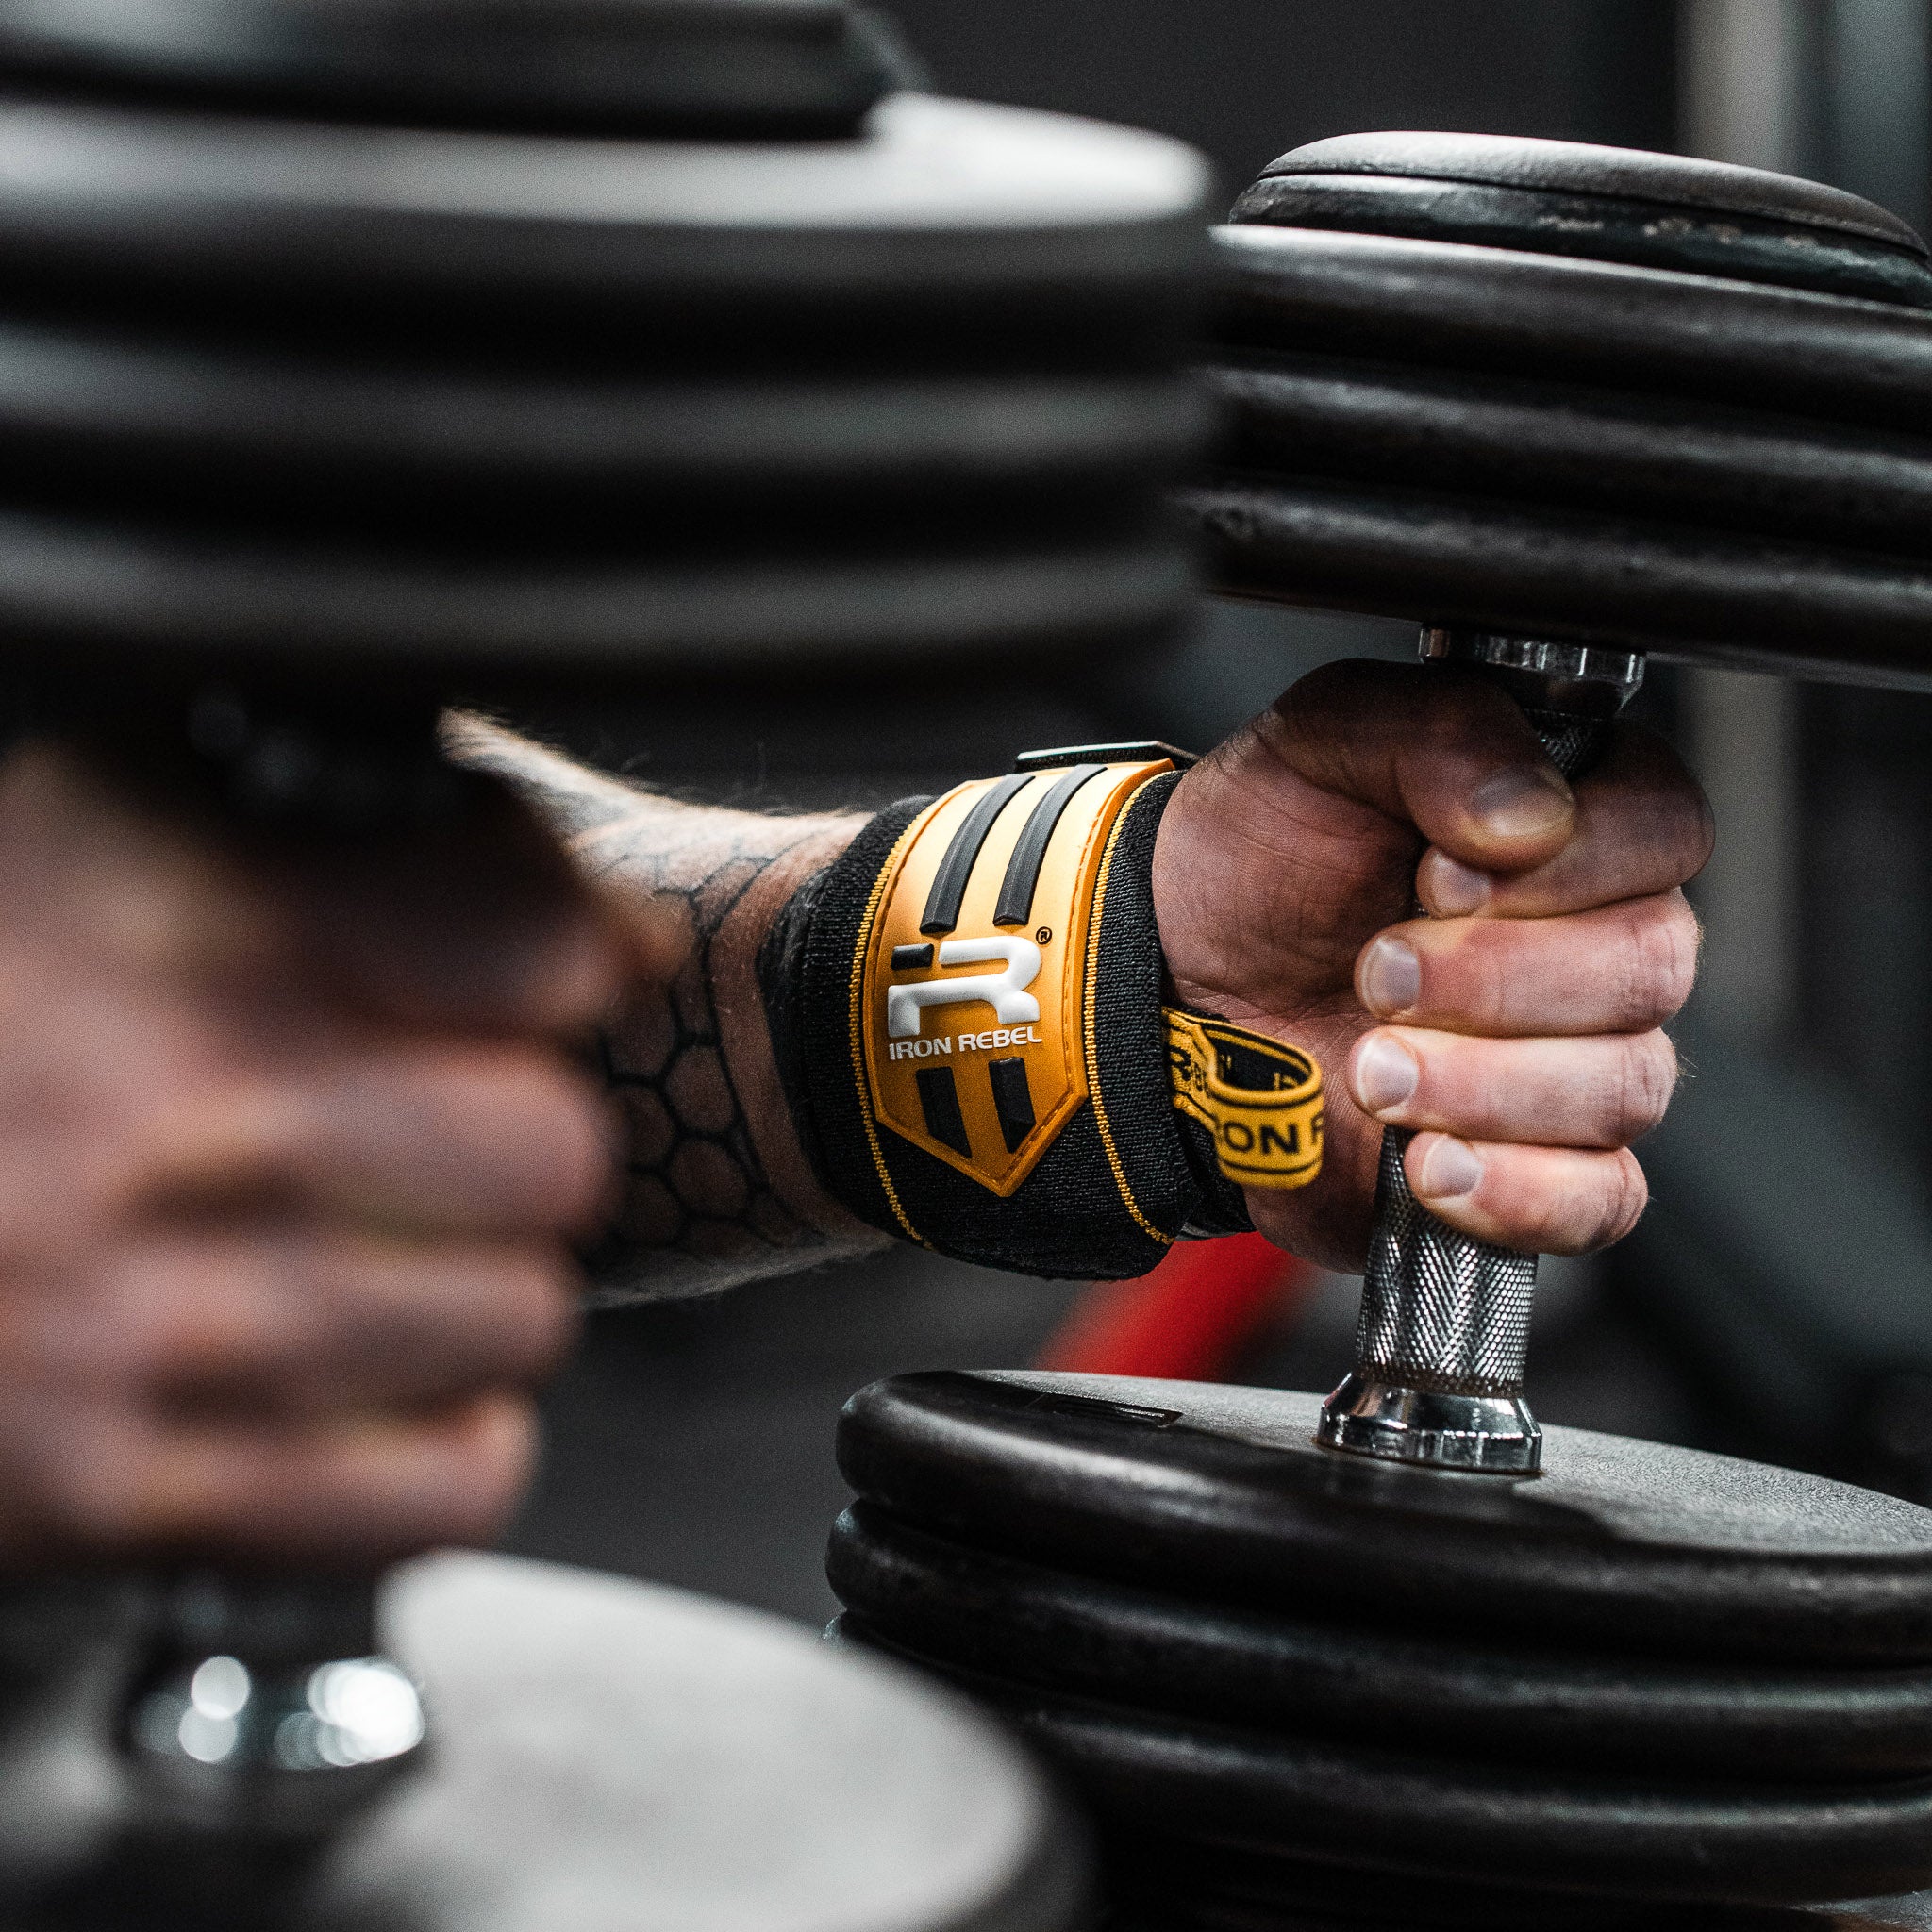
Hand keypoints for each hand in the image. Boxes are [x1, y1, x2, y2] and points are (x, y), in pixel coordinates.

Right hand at [0, 738, 619, 1566]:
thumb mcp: (91, 838)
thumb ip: (322, 834)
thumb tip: (577, 915)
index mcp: (195, 938)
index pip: (534, 942)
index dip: (575, 960)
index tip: (559, 985)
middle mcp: (199, 1130)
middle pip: (559, 1150)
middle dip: (528, 1143)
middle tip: (454, 1138)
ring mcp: (175, 1326)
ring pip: (522, 1317)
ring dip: (482, 1289)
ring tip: (385, 1254)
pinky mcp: (139, 1491)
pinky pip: (448, 1482)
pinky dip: (445, 1438)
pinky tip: (376, 1378)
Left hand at [1153, 660, 1710, 1270]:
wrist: (1175, 980)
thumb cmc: (1260, 856)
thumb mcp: (1318, 742)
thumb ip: (1434, 733)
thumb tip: (1535, 812)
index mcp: (1573, 819)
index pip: (1665, 829)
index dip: (1571, 861)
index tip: (1438, 873)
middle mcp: (1597, 939)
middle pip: (1647, 966)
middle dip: (1495, 977)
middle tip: (1374, 971)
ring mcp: (1576, 1060)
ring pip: (1622, 1087)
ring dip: (1480, 1083)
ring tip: (1369, 1067)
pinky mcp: (1538, 1167)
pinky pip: (1597, 1202)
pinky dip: (1516, 1191)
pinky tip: (1428, 1164)